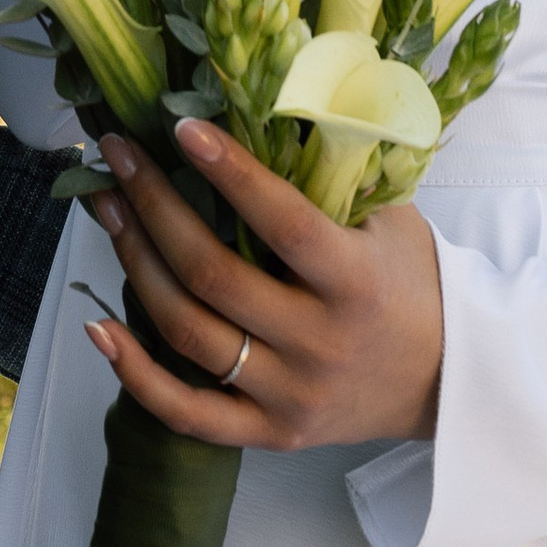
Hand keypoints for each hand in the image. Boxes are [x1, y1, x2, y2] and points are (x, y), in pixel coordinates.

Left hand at [83, 119, 444, 450]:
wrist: (448, 380)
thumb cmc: (413, 283)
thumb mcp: (390, 221)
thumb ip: (332, 182)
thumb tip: (258, 113)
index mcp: (356, 283)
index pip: (283, 224)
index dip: (230, 173)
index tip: (183, 128)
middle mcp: (320, 343)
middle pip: (214, 276)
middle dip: (155, 207)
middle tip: (120, 157)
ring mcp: (291, 394)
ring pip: (190, 334)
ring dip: (136, 266)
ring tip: (108, 209)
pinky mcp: (271, 433)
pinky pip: (189, 413)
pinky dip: (136, 374)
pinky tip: (98, 327)